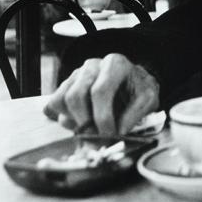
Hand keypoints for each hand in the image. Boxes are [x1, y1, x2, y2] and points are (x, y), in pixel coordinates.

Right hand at [44, 54, 158, 135]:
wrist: (132, 83)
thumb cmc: (138, 90)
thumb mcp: (148, 99)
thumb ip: (135, 114)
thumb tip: (118, 131)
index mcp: (115, 64)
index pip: (100, 90)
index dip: (102, 117)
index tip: (109, 135)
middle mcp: (92, 66)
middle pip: (75, 96)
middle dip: (85, 123)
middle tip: (98, 138)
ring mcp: (76, 75)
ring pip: (61, 100)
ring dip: (74, 122)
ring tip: (92, 129)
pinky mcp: (65, 86)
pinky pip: (53, 104)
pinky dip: (64, 118)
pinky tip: (82, 122)